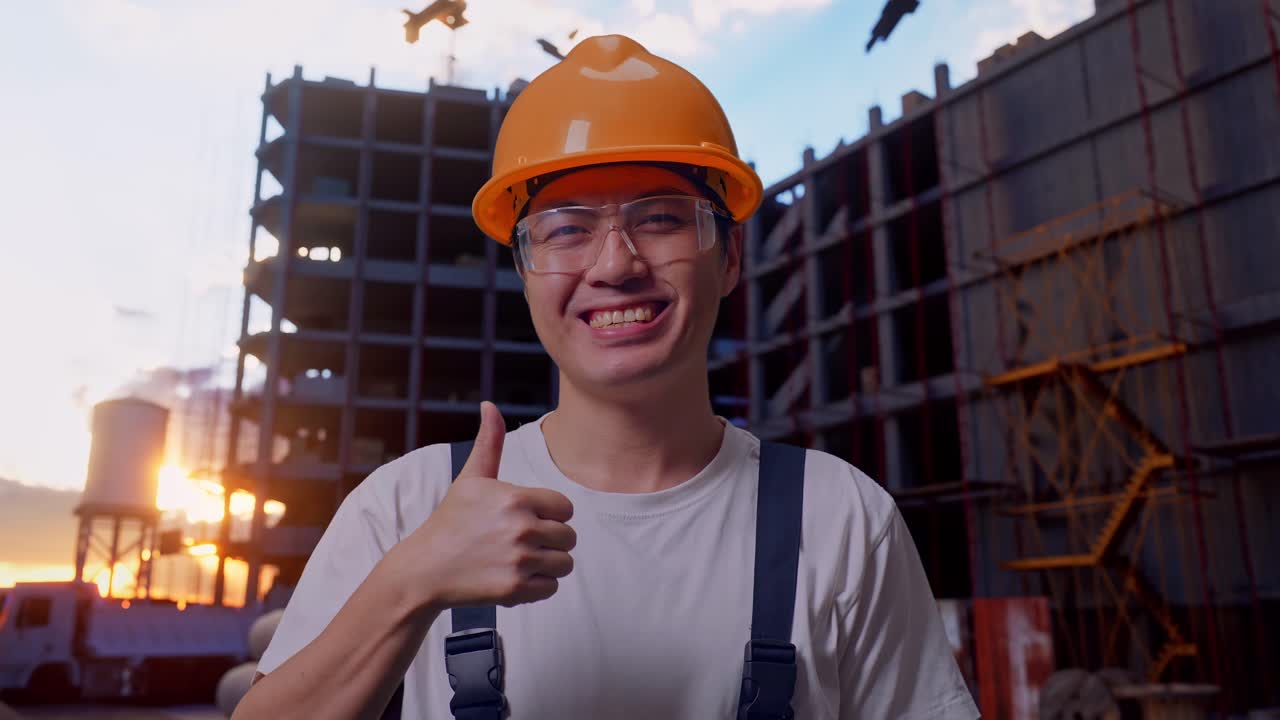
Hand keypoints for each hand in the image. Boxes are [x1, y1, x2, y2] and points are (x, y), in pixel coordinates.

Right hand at [407, 402, 575, 610]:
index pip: (566, 508)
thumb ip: (489, 442)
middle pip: (569, 537)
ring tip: (521, 559)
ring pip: (565, 563)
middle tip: (522, 542)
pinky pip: (552, 588)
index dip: (550, 514)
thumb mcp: (470, 478)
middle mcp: (521, 529)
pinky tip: (514, 576)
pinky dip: (538, 586)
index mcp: (516, 498)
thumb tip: (490, 404)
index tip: (527, 518)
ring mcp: (519, 561)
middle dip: (551, 540)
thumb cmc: (452, 520)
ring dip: (548, 564)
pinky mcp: (515, 589)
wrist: (425, 568)